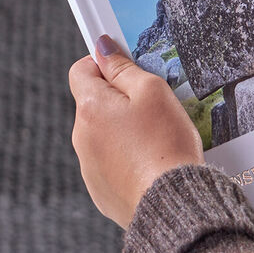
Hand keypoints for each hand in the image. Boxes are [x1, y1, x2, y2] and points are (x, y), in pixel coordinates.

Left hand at [68, 34, 204, 227]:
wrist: (172, 203)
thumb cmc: (165, 145)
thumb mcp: (152, 91)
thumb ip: (124, 68)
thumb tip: (103, 48)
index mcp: (90, 108)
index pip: (81, 69)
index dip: (104, 63)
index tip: (125, 66)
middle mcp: (81, 137)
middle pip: (95, 103)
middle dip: (119, 100)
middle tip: (153, 108)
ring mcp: (89, 167)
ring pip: (104, 134)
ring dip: (124, 131)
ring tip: (156, 140)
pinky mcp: (101, 190)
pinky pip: (112, 163)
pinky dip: (128, 159)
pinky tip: (152, 164)